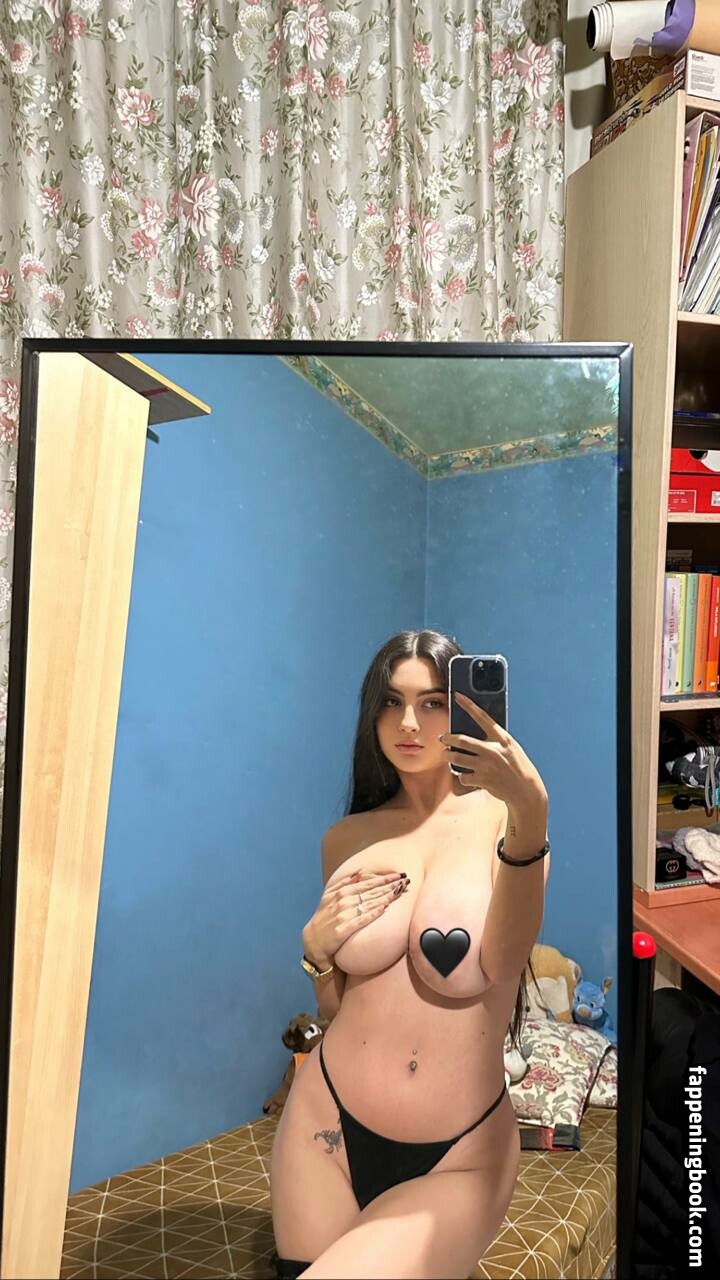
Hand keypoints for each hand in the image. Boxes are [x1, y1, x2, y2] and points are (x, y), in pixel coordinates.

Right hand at [302, 868, 408, 967]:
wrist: (313, 941)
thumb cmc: (323, 918)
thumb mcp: (329, 896)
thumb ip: (343, 883)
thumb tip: (359, 872)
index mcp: (341, 892)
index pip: (367, 883)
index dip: (384, 878)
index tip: (398, 875)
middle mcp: (343, 902)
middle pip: (370, 892)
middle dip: (389, 886)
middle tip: (405, 881)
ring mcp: (342, 915)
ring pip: (368, 904)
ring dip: (384, 898)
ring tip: (399, 892)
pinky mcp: (342, 930)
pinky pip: (360, 921)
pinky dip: (371, 914)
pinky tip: (383, 910)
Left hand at [440, 691, 547, 814]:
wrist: (526, 791)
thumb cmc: (517, 767)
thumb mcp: (511, 749)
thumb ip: (496, 740)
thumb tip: (475, 733)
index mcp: (502, 739)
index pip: (483, 718)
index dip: (469, 705)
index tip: (457, 696)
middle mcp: (494, 750)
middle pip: (462, 740)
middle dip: (448, 738)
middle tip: (442, 738)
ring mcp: (487, 766)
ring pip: (457, 758)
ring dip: (448, 756)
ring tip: (447, 755)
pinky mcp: (482, 780)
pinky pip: (463, 776)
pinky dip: (462, 776)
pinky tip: (466, 776)